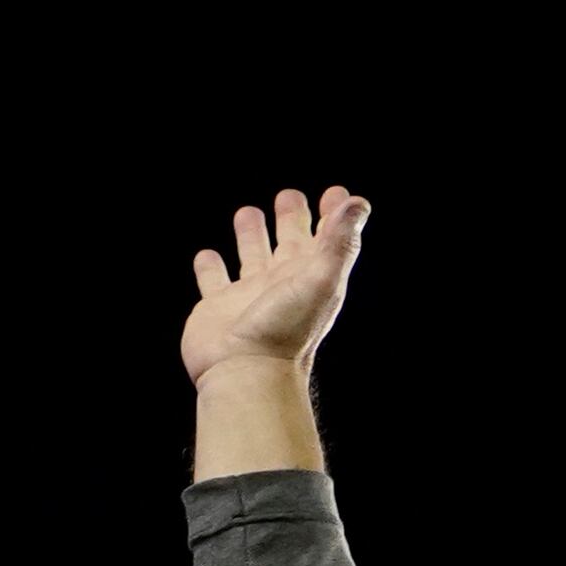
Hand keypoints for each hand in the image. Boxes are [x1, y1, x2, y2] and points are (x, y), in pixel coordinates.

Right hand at [184, 186, 368, 381]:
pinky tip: (207, 255)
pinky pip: (213, 280)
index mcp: (310, 277)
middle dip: (291, 218)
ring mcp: (250, 295)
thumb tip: (358, 203)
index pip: (327, 238)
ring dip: (251, 235)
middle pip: (289, 243)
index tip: (337, 193)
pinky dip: (210, 266)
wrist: (246, 372)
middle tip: (289, 195)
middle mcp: (282, 284)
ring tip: (248, 213)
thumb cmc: (285, 330)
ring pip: (251, 255)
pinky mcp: (217, 306)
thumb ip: (339, 242)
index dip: (334, 215)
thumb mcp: (319, 279)